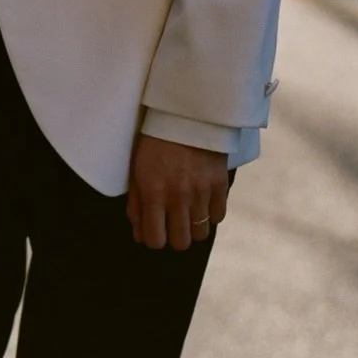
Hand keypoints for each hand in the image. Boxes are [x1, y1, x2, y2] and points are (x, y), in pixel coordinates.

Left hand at [126, 135, 228, 250]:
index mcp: (153, 192)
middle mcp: (178, 196)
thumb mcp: (137, 168)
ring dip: (193, 227)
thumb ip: (136, 202)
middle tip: (172, 224)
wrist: (186, 115)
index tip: (154, 231)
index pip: (155, 240)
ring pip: (200, 234)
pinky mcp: (220, 185)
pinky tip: (202, 202)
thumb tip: (139, 232)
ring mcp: (202, 192)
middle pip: (181, 242)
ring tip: (187, 212)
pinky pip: (218, 217)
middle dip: (174, 237)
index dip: (153, 239)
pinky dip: (210, 214)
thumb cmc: (155, 141)